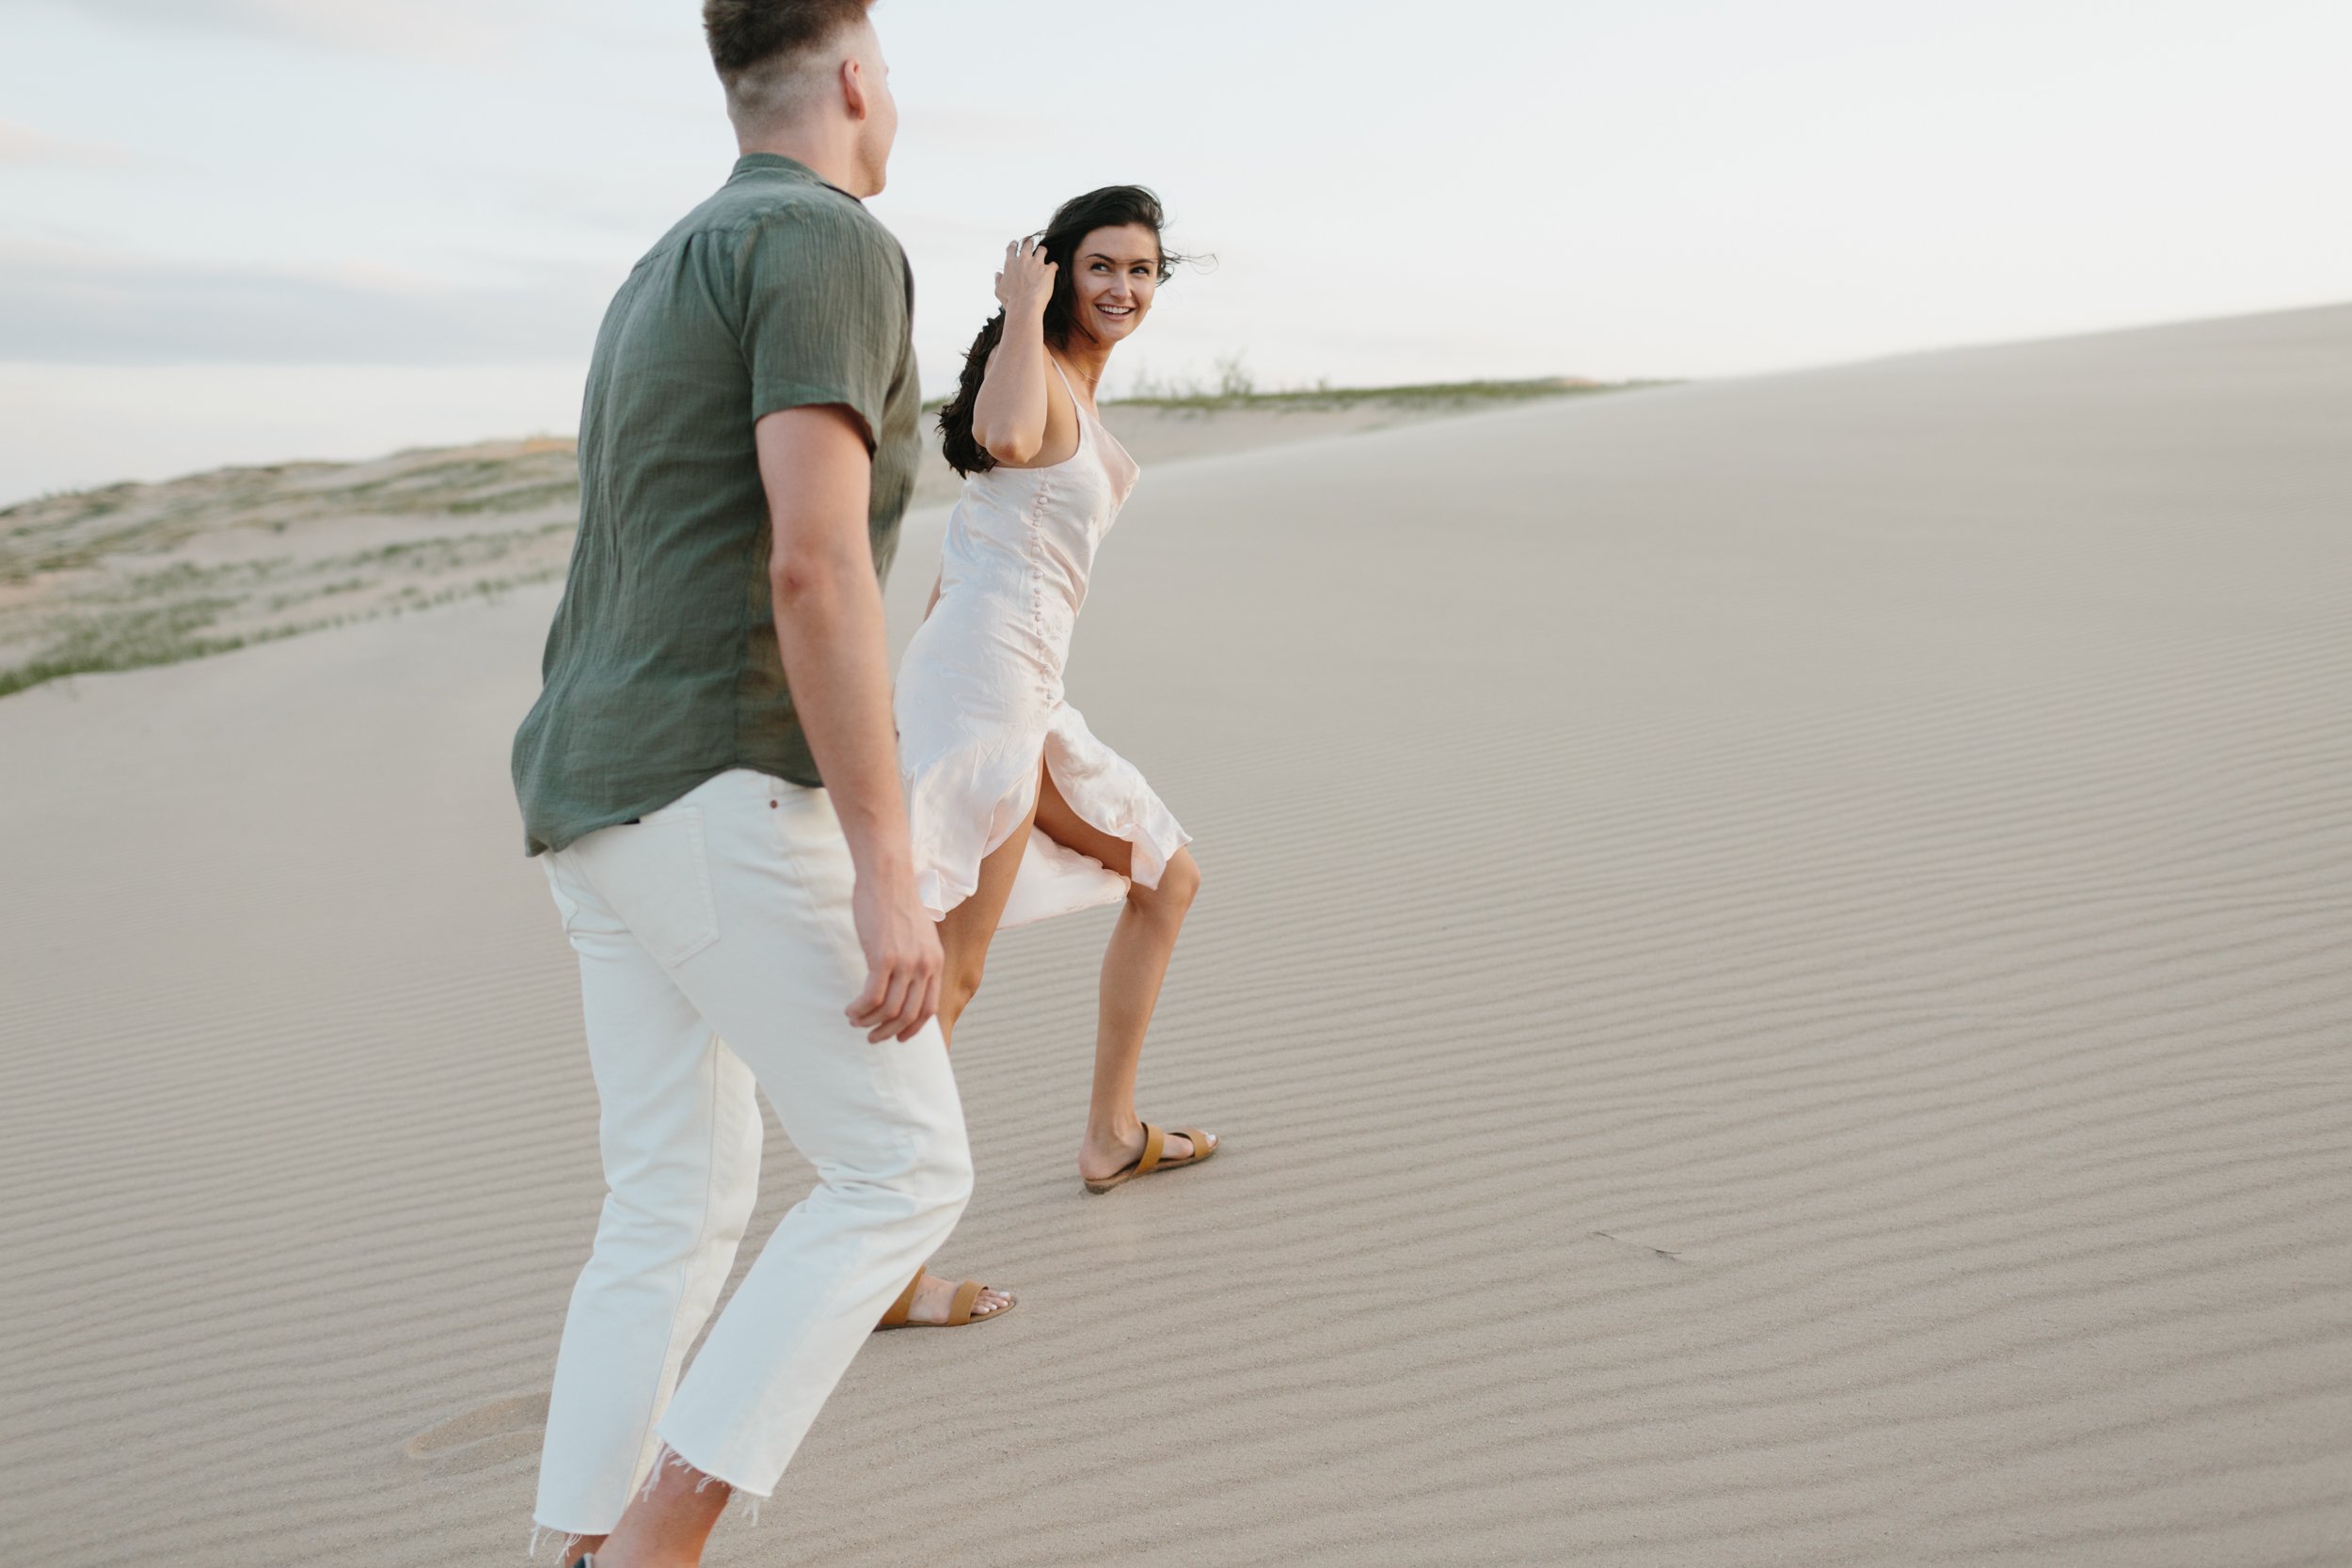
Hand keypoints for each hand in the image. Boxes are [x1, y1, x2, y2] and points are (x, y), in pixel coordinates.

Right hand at [846, 869, 943, 1042]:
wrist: (888, 876)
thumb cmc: (897, 902)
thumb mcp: (918, 934)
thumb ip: (917, 958)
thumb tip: (905, 982)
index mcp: (935, 962)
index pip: (929, 1009)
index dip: (912, 1029)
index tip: (897, 1037)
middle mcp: (925, 966)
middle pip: (908, 1015)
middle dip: (888, 1032)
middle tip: (871, 1036)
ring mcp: (906, 963)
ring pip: (888, 1010)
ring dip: (868, 1022)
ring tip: (855, 1020)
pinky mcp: (883, 958)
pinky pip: (872, 997)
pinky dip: (860, 1009)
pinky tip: (851, 1009)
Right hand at [994, 235, 1056, 318]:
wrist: (1025, 306)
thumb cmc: (1011, 300)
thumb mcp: (999, 291)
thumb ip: (998, 280)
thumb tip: (997, 274)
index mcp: (1011, 264)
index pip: (1011, 248)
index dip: (1014, 244)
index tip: (1016, 243)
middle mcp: (1023, 260)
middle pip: (1028, 244)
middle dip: (1029, 242)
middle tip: (1031, 242)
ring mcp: (1037, 264)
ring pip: (1042, 250)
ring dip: (1042, 251)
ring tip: (1043, 254)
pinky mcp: (1048, 271)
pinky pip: (1053, 264)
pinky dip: (1053, 267)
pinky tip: (1053, 269)